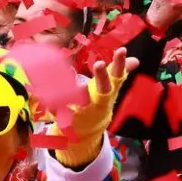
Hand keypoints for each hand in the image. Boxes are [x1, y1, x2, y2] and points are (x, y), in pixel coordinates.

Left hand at [52, 47, 137, 167]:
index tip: (121, 50)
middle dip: (102, 76)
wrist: (87, 130)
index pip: (118, 75)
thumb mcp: (111, 88)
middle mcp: (100, 99)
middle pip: (104, 87)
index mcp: (109, 90)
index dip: (119, 64)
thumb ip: (120, 72)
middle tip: (100, 64)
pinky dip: (54, 104)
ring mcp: (86, 109)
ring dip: (80, 92)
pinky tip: (46, 96)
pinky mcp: (69, 117)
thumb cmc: (99, 102)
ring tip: (78, 84)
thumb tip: (135, 60)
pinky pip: (61, 109)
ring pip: (83, 100)